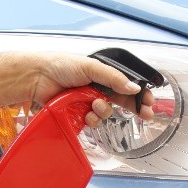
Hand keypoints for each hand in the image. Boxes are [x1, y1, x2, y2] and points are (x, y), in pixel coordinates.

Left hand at [29, 53, 154, 126]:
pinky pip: (93, 122)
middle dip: (134, 108)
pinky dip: (91, 119)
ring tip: (95, 105)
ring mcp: (88, 103)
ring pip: (106, 113)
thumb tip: (134, 88)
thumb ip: (114, 78)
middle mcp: (98, 89)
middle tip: (146, 114)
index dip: (139, 96)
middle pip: (122, 102)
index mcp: (103, 76)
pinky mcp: (79, 115)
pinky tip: (85, 113)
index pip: (127, 87)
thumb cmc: (60, 66)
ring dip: (104, 111)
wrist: (37, 78)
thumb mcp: (91, 67)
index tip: (150, 103)